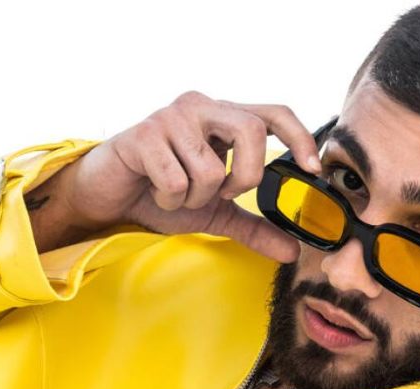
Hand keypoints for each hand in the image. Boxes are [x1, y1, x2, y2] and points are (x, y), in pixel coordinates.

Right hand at [51, 91, 321, 262]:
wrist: (109, 198)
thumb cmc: (161, 193)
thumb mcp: (216, 213)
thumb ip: (254, 227)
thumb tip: (293, 249)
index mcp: (224, 118)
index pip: (273, 112)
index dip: (298, 136)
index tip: (310, 168)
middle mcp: (202, 108)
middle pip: (251, 131)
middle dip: (244, 176)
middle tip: (223, 194)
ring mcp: (172, 117)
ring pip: (211, 167)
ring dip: (195, 197)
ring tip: (177, 193)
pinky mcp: (143, 134)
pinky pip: (177, 180)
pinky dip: (170, 199)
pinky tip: (156, 191)